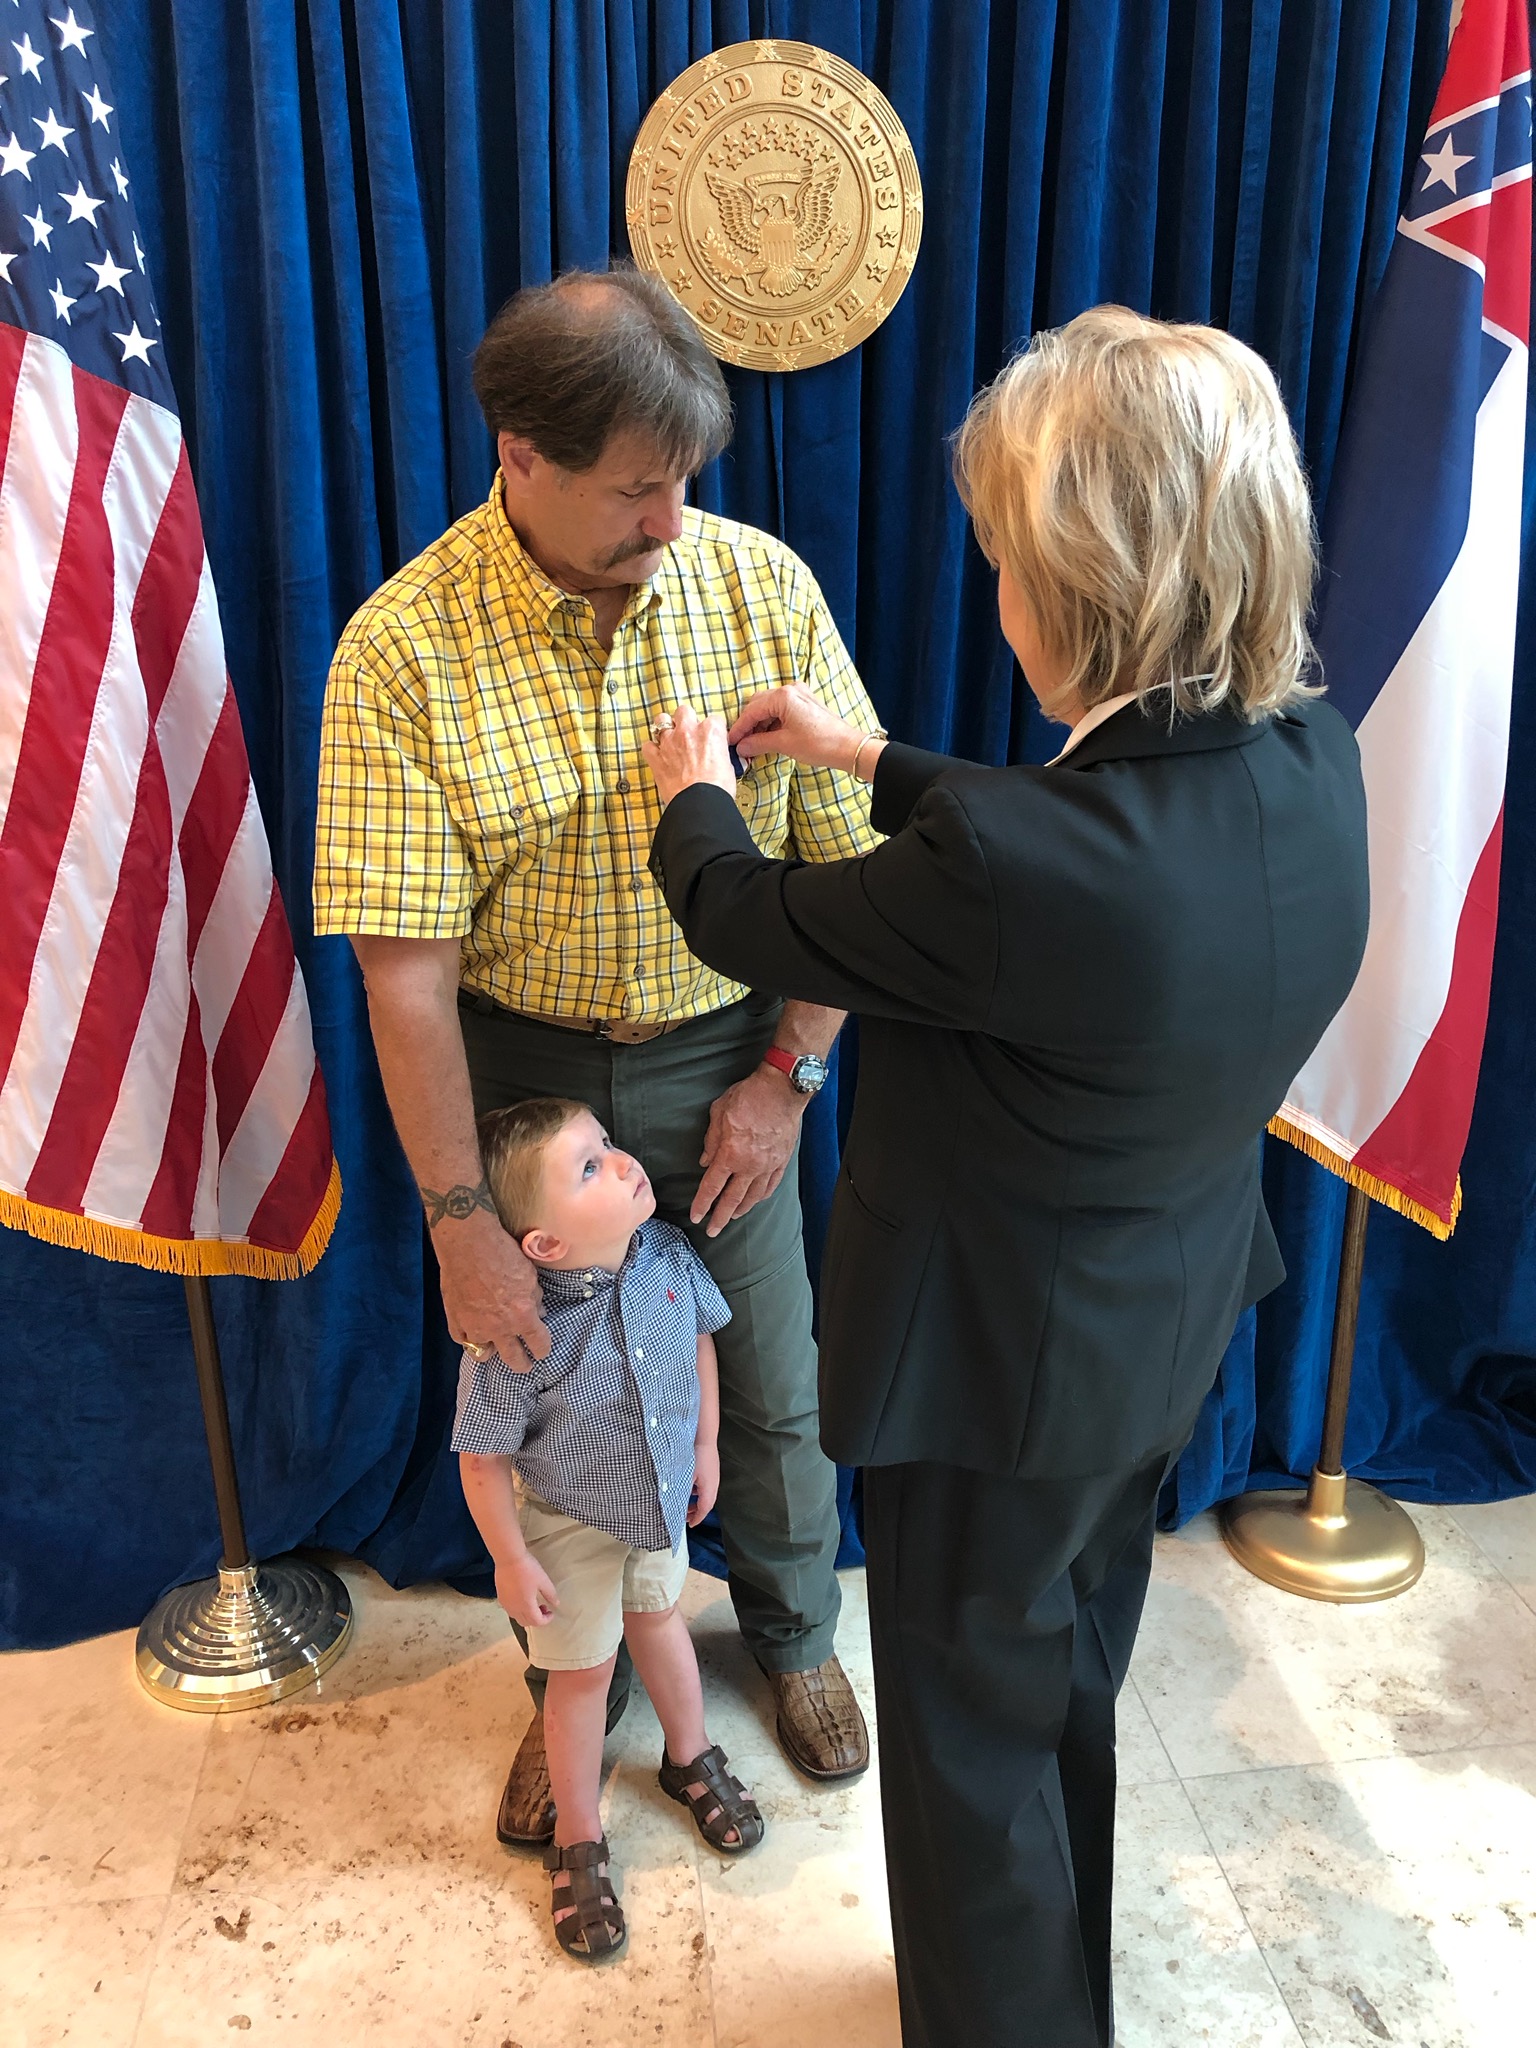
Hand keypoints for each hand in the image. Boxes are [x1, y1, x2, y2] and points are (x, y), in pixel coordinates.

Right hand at [435, 1209, 550, 1364]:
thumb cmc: (502, 1253)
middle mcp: (499, 1328)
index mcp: (522, 1316)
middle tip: (524, 1363)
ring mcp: (474, 1327)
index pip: (539, 1345)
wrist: (468, 1243)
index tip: (542, 1349)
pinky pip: (463, 1341)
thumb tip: (538, 1311)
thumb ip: (535, 1298)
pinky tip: (474, 1331)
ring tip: (495, 1345)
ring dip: (492, 1350)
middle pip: (514, 1360)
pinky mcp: (455, 1321)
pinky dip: (469, 1338)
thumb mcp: (530, 1275)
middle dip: (522, 1364)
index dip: (543, 1349)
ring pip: (485, 1355)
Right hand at [494, 1553, 559, 1628]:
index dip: (546, 1620)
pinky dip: (519, 1610)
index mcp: (526, 1606)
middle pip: (526, 1623)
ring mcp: (506, 1604)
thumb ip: (551, 1594)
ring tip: (534, 1602)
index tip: (551, 1612)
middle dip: (537, 1619)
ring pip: (517, 1618)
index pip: (537, 1622)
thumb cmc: (527, 1569)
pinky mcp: (500, 1597)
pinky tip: (522, 1597)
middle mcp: (514, 1609)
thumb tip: (556, 1604)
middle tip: (544, 1608)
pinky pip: (510, 1610)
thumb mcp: (543, 1581)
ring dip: (527, 1615)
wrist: (508, 1558)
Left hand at [642, 703, 735, 804]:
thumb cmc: (717, 788)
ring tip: (670, 738)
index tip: (711, 739)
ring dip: (665, 727)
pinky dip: (652, 750)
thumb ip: (720, 753)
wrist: (699, 803)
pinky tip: (658, 755)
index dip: (711, 731)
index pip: (713, 720)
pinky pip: (648, 746)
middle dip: (686, 720)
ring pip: (661, 720)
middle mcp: (688, 730)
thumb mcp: (728, 766)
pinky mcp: (656, 757)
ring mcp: (669, 742)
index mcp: (711, 730)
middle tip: (690, 733)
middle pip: (684, 711)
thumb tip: (718, 756)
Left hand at [688, 1440, 720, 1525]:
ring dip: (697, 1501)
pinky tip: (689, 1486)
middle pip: (707, 1504)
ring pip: (707, 1494)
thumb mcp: (685, 1476)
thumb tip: (673, 1501)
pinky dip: (698, 1491)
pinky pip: (706, 1485)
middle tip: (686, 1516)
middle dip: (697, 1512)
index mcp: (708, 1488)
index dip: (697, 1519)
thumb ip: (681, 1490)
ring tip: (686, 1503)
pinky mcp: (712, 1468)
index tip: (691, 1525)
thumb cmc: (695, 1454)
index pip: (704, 1509)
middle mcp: (714, 1483)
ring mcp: (714, 1475)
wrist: (702, 1435)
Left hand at [692, 1067, 801, 1235]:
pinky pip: (770, 1186)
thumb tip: (705, 1161)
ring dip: (740, 1210)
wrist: (781, 1089)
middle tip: (712, 1231)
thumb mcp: (718, 1113)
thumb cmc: (748, 1096)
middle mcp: (749, 1165)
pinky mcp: (782, 1160)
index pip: (711, 1187)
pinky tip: (755, 1201)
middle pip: (732, 1200)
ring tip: (732, 1218)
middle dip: (719, 1217)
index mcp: (730, 1154)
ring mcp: (768, 1165)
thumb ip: (710, 1141)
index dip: (702, 1204)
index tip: (696, 1216)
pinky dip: (760, 1197)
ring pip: (753, 1197)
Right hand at [728, 684, 864, 771]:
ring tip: (755, 744)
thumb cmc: (819, 744)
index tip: (731, 742)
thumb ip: (758, 743)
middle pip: (759, 704)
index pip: (752, 710)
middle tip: (742, 743)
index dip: (740, 727)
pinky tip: (769, 737)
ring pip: (770, 707)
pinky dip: (772, 722)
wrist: (848, 747)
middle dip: (749, 724)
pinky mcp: (805, 703)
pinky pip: (781, 709)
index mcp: (783, 696)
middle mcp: (790, 690)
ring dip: (760, 724)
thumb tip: (742, 747)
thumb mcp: (784, 744)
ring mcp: (799, 695)